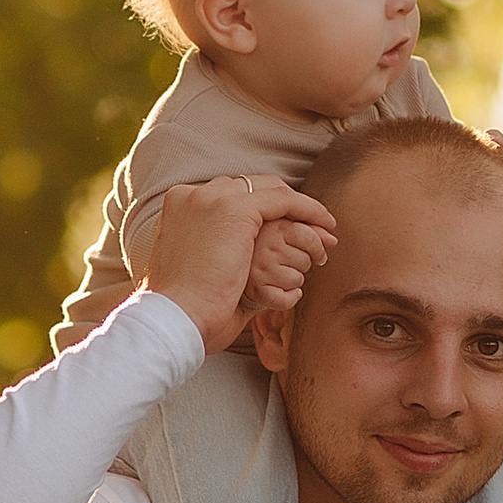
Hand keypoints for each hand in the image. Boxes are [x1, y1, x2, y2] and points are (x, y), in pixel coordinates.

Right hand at [143, 177, 333, 354]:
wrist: (176, 315)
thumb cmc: (183, 307)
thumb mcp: (191, 269)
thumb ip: (205, 251)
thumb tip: (224, 258)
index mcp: (179, 206)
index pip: (228, 194)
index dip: (259, 208)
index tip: (281, 225)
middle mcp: (193, 195)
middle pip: (250, 187)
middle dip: (283, 203)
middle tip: (310, 224)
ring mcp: (213, 198)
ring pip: (271, 190)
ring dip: (301, 208)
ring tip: (324, 228)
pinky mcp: (236, 210)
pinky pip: (285, 200)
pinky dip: (309, 210)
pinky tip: (325, 225)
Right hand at [244, 198, 335, 319]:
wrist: (208, 279)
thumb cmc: (245, 253)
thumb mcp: (271, 230)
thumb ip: (305, 227)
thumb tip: (333, 238)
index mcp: (262, 218)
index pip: (304, 229)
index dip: (317, 242)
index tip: (320, 247)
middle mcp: (259, 239)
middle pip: (306, 253)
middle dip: (302, 260)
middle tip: (285, 262)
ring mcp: (257, 264)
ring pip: (299, 276)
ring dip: (293, 279)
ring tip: (272, 274)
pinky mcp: (256, 289)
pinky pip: (289, 296)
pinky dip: (290, 298)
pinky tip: (280, 291)